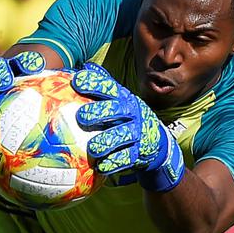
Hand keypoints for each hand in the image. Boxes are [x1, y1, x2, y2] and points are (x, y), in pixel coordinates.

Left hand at [0, 50, 45, 131]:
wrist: (40, 60)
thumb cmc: (34, 93)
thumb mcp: (31, 112)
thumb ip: (26, 132)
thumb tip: (28, 167)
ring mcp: (5, 66)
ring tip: (3, 82)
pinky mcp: (20, 56)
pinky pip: (22, 60)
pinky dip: (25, 63)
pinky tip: (34, 67)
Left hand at [71, 63, 184, 191]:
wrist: (157, 143)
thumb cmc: (127, 117)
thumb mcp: (119, 99)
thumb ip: (102, 84)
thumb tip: (84, 66)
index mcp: (124, 98)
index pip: (108, 86)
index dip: (93, 82)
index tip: (76, 81)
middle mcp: (132, 113)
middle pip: (115, 110)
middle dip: (97, 112)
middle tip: (82, 117)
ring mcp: (137, 133)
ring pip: (120, 137)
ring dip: (104, 142)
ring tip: (92, 148)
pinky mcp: (140, 153)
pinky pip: (125, 159)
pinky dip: (112, 163)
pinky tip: (101, 166)